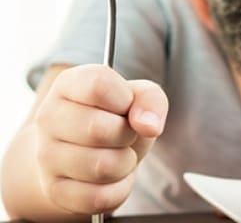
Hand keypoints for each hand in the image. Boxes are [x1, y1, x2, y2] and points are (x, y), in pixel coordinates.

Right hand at [33, 64, 167, 214]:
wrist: (89, 151)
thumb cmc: (115, 118)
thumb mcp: (138, 98)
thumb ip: (150, 99)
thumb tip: (149, 125)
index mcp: (69, 85)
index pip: (99, 85)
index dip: (125, 100)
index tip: (126, 107)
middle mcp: (49, 117)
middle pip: (100, 129)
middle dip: (127, 135)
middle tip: (124, 134)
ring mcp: (47, 156)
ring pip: (103, 167)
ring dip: (125, 163)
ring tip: (117, 154)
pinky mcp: (55, 190)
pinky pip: (100, 197)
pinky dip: (118, 189)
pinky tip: (111, 177)